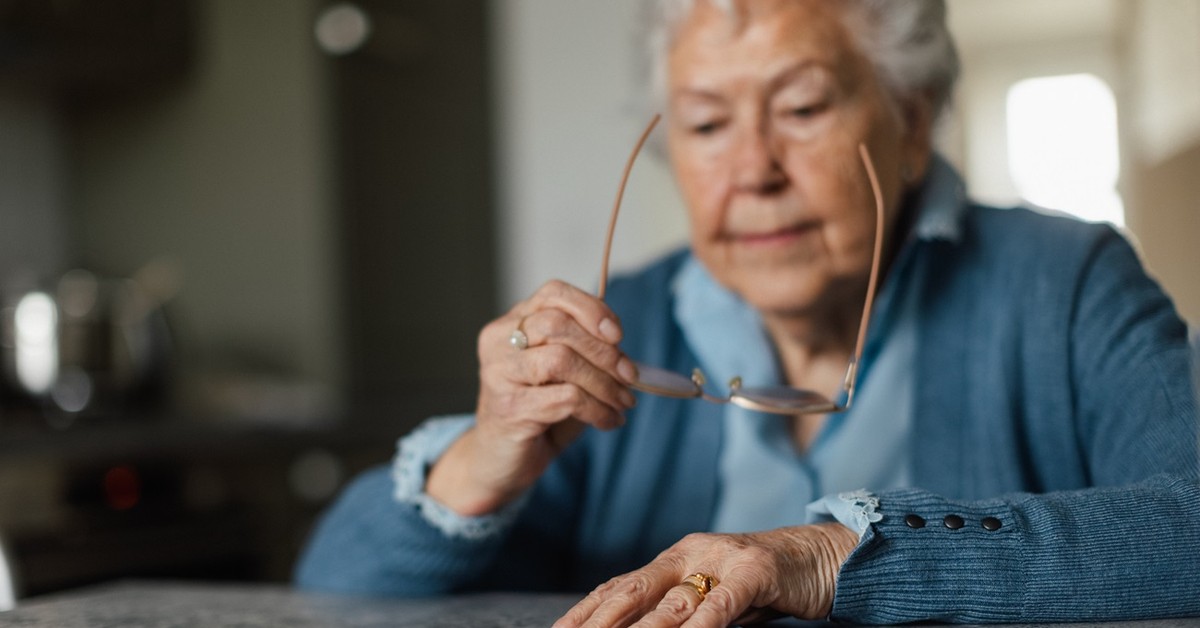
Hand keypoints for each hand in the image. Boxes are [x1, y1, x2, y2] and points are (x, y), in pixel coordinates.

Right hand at [427, 280, 637, 515]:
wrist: (500, 459)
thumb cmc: (537, 411)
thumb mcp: (562, 373)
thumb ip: (585, 351)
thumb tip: (623, 350)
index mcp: (512, 323)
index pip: (553, 293)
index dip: (591, 309)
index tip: (619, 336)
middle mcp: (499, 342)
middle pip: (558, 325)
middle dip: (604, 351)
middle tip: (630, 376)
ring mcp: (499, 374)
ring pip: (561, 360)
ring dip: (603, 383)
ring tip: (622, 402)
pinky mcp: (508, 408)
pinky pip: (565, 399)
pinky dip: (597, 410)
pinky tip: (608, 421)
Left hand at [554, 523, 858, 627]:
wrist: (827, 556)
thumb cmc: (767, 583)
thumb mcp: (716, 600)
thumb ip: (682, 614)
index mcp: (676, 559)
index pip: (620, 586)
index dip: (584, 610)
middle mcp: (692, 553)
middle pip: (633, 590)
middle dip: (596, 621)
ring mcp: (724, 560)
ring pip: (672, 601)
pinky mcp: (757, 571)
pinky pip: (723, 603)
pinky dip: (702, 624)